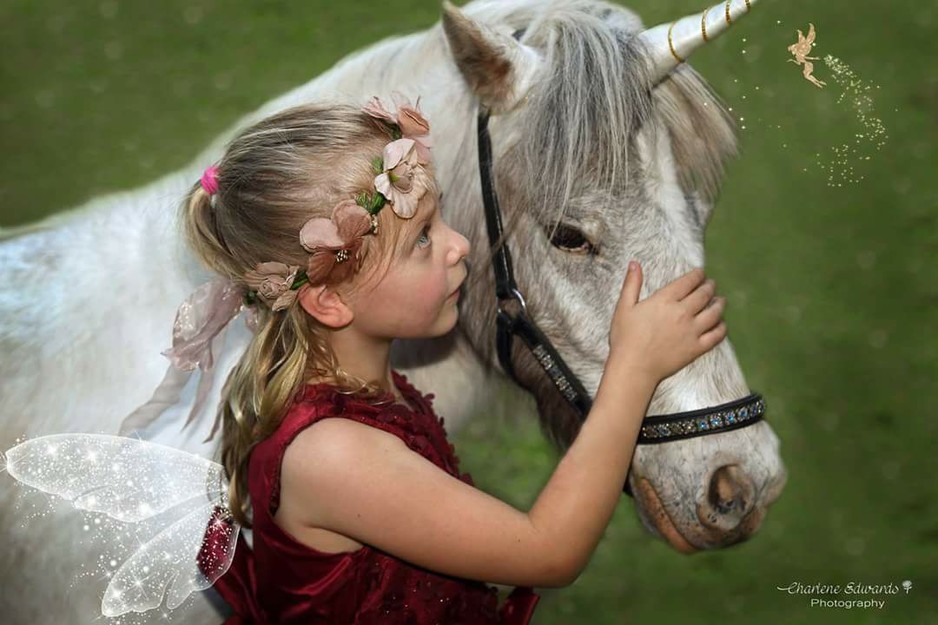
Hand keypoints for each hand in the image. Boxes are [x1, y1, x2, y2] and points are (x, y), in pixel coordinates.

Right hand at [607, 262, 726, 381]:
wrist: (633, 367)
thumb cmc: (625, 338)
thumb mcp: (624, 307)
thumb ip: (632, 284)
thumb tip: (634, 263)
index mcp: (664, 300)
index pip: (688, 282)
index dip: (697, 275)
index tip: (701, 273)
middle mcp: (682, 313)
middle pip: (704, 294)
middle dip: (710, 286)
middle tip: (711, 284)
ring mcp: (692, 331)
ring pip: (714, 313)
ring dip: (719, 304)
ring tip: (720, 301)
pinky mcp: (696, 348)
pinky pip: (716, 335)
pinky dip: (722, 328)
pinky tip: (721, 324)